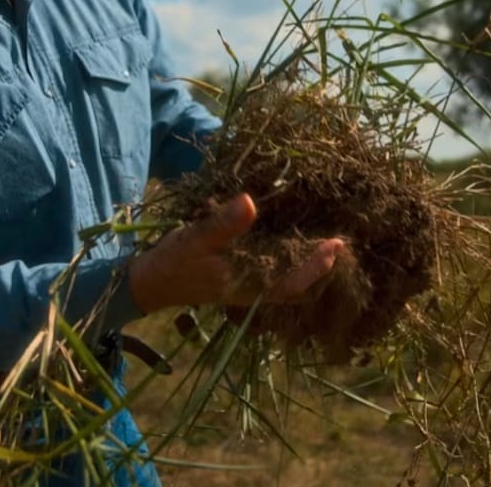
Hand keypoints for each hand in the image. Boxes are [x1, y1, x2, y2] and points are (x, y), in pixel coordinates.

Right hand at [127, 193, 344, 313]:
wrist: (151, 282)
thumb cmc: (174, 261)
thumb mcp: (196, 237)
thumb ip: (224, 222)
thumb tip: (251, 201)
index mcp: (248, 285)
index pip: (293, 284)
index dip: (317, 267)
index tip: (336, 244)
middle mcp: (254, 289)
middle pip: (298, 285)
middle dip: (321, 265)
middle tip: (340, 239)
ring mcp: (249, 284)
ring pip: (288, 279)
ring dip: (308, 263)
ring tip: (325, 237)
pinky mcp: (242, 275)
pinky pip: (275, 272)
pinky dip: (290, 259)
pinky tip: (295, 238)